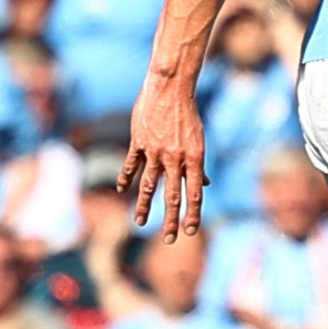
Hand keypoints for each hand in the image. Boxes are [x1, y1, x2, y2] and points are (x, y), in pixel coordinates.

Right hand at [119, 72, 208, 240]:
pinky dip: (126, 178)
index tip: (189, 231)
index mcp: (194, 158)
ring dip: (144, 206)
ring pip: (148, 185)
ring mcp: (155, 151)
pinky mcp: (139, 142)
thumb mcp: (199, 140)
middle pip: (172, 195)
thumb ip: (198, 165)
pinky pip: (131, 165)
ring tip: (140, 224)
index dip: (193, 213)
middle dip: (170, 219)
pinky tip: (122, 191)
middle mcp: (175, 158)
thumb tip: (205, 184)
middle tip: (168, 240)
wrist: (170, 88)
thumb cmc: (188, 115)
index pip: (195, 193)